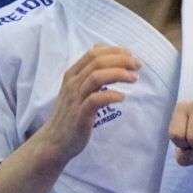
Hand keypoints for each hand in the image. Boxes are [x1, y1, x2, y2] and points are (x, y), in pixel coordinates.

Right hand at [32, 45, 139, 166]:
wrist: (54, 141)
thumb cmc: (70, 115)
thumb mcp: (77, 90)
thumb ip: (89, 74)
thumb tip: (106, 56)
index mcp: (72, 75)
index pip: (93, 53)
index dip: (114, 51)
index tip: (131, 55)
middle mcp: (72, 83)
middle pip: (97, 62)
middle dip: (121, 60)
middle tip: (138, 65)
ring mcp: (75, 99)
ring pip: (95, 77)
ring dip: (118, 74)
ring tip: (134, 78)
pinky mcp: (79, 115)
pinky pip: (95, 100)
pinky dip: (110, 95)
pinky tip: (122, 98)